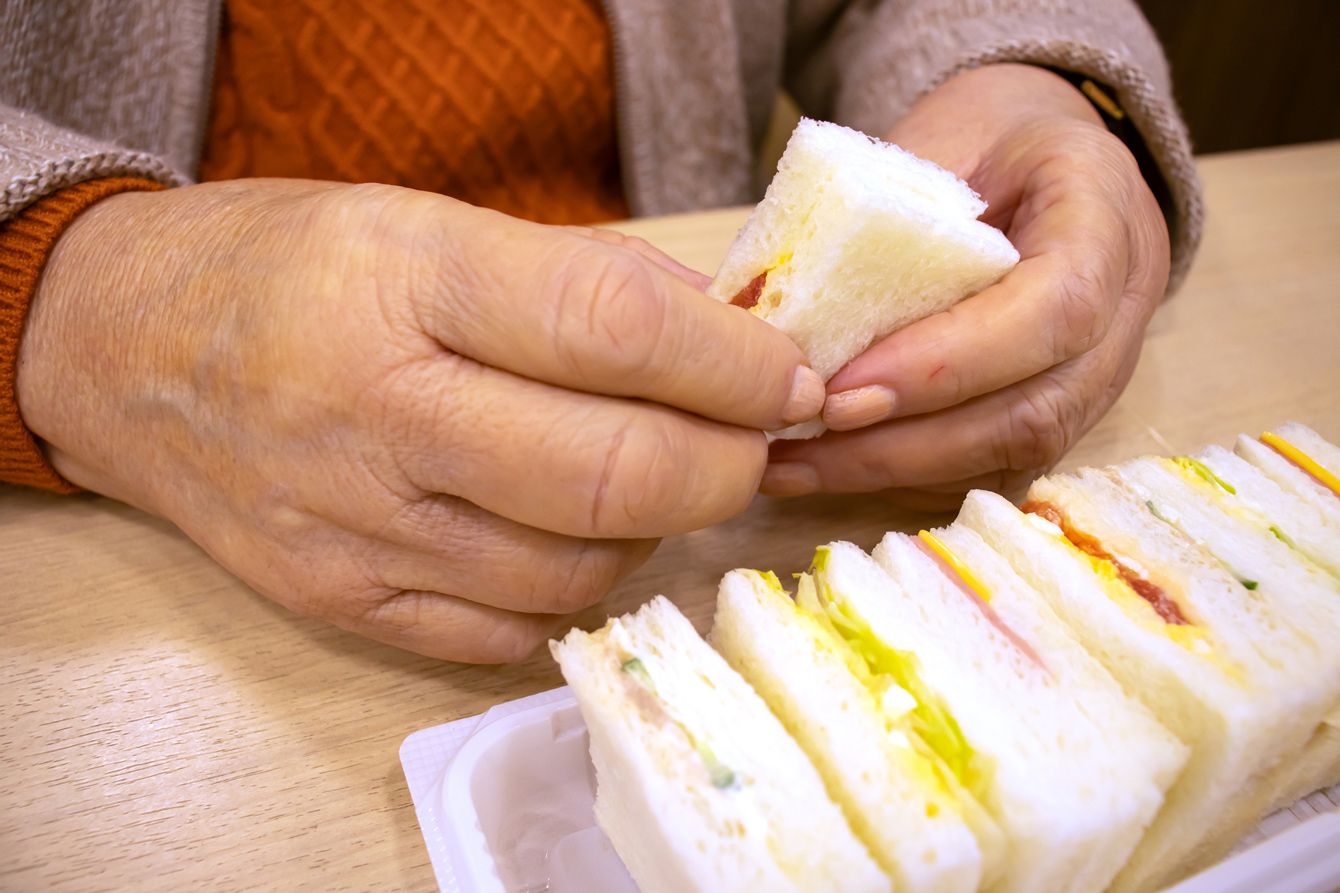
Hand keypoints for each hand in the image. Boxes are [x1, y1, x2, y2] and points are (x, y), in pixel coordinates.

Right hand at [17, 180, 822, 661]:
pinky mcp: (341, 599)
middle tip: (749, 442)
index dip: (733, 367)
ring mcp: (356, 522)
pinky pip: (510, 628)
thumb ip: (588, 281)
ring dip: (653, 529)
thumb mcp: (434, 222)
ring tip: (647, 476)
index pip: (613, 330)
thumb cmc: (297, 269)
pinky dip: (572, 583)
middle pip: (613, 473)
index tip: (792, 379)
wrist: (130, 352)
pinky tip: (566, 530)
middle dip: (725, 467)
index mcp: (408, 280)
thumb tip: (731, 343)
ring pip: (577, 569)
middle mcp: (378, 409)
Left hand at [762, 64, 1170, 508]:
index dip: (948, 363)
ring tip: (794, 465)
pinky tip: (829, 467)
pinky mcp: (1059, 413)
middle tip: (800, 439)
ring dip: (894, 470)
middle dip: (906, 440)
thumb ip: (878, 211)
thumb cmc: (990, 138)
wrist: (1050, 153)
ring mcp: (1100, 373)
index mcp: (1102, 214)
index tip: (843, 388)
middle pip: (1033, 409)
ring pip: (1013, 453)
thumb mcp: (940, 136)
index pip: (1053, 311)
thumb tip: (762, 305)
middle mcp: (1122, 309)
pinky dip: (907, 475)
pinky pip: (992, 467)